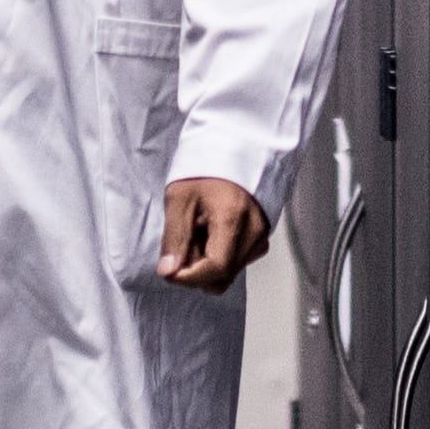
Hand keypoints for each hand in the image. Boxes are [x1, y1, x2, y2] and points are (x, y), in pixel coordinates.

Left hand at [152, 176, 270, 293]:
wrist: (230, 150)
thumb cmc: (203, 169)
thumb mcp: (179, 198)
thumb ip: (175, 238)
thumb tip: (169, 272)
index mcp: (234, 218)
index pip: (216, 268)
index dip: (189, 277)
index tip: (168, 271)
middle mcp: (255, 232)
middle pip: (223, 276)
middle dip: (196, 270)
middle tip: (183, 241)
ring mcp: (261, 236)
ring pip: (229, 272)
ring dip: (206, 263)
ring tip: (197, 232)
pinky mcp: (261, 239)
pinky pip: (237, 262)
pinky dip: (218, 255)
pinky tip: (210, 233)